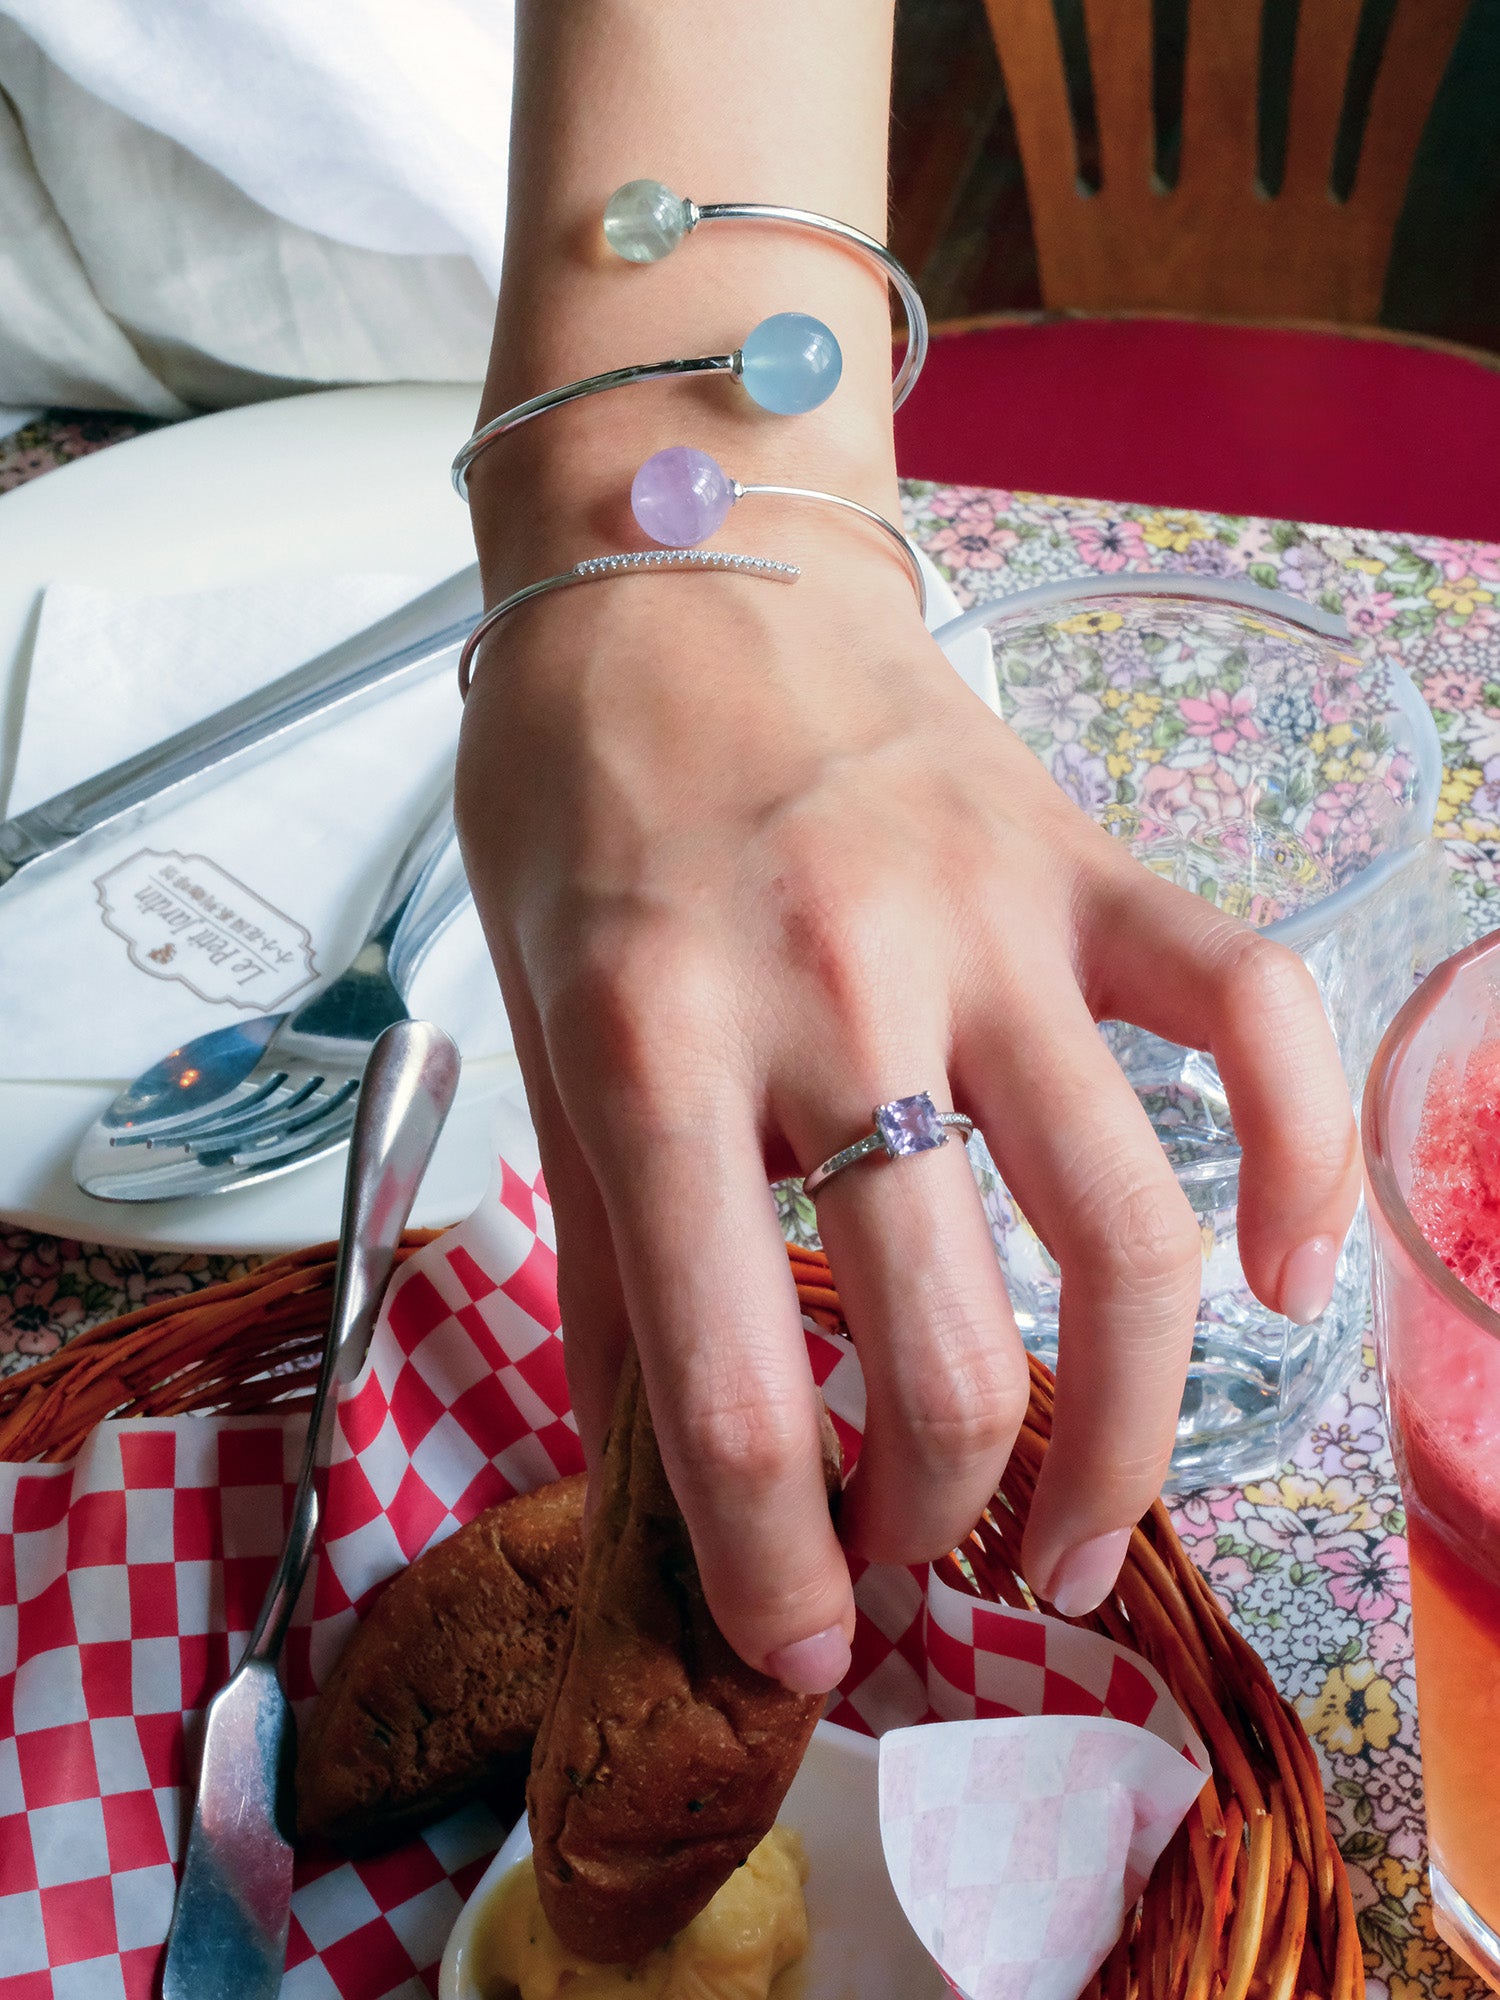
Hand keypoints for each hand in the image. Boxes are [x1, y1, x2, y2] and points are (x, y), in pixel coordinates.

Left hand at [454, 531, 1360, 1693]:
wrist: (676, 560)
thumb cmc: (580, 792)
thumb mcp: (540, 1024)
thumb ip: (602, 1245)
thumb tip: (651, 1461)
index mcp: (654, 1043)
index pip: (735, 1386)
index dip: (776, 1569)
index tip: (800, 1649)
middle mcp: (835, 991)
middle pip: (950, 1344)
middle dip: (945, 1517)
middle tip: (928, 1570)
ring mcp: (987, 920)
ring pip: (1125, 1232)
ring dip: (1125, 1430)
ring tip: (1084, 1529)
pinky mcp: (1084, 863)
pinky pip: (1252, 1012)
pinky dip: (1298, 1157)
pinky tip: (1279, 1278)